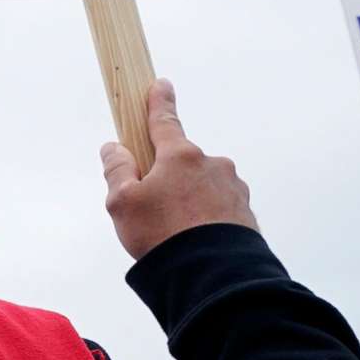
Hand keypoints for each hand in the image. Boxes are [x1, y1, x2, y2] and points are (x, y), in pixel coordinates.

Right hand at [99, 80, 257, 260]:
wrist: (212, 274)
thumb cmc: (164, 236)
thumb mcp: (123, 204)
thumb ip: (117, 171)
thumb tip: (113, 148)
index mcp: (180, 156)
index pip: (164, 121)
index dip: (159, 103)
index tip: (160, 85)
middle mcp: (211, 164)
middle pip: (181, 161)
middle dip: (167, 176)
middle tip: (151, 210)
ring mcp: (232, 187)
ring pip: (201, 185)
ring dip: (188, 199)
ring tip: (175, 233)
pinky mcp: (245, 211)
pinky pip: (219, 207)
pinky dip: (206, 216)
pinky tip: (195, 239)